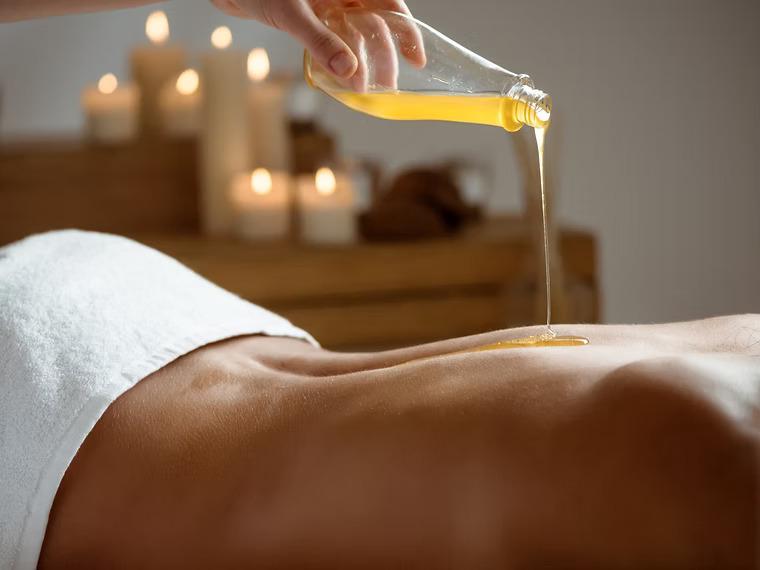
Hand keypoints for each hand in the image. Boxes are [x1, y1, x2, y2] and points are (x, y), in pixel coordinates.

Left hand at [210, 0, 424, 81]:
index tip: (416, 60)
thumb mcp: (291, 14)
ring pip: (354, 34)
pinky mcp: (309, 15)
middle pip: (374, 24)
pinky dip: (337, 59)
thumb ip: (320, 42)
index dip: (406, 31)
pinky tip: (342, 77)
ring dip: (361, 61)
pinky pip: (332, 40)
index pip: (388, 3)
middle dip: (382, 56)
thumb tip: (349, 73)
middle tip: (385, 85)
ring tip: (363, 88)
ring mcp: (325, 3)